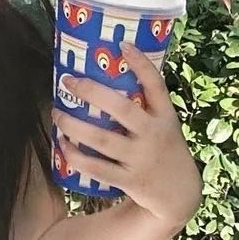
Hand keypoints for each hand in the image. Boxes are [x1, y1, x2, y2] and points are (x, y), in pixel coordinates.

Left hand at [54, 39, 201, 228]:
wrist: (180, 194)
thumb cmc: (165, 150)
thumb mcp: (167, 125)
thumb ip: (147, 107)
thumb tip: (113, 79)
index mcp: (166, 117)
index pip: (156, 85)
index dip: (141, 64)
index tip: (123, 45)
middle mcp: (154, 135)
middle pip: (121, 108)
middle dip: (92, 92)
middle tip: (69, 81)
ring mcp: (140, 158)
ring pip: (101, 139)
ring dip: (74, 125)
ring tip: (58, 114)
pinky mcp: (128, 179)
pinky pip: (95, 167)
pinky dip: (75, 155)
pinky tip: (62, 144)